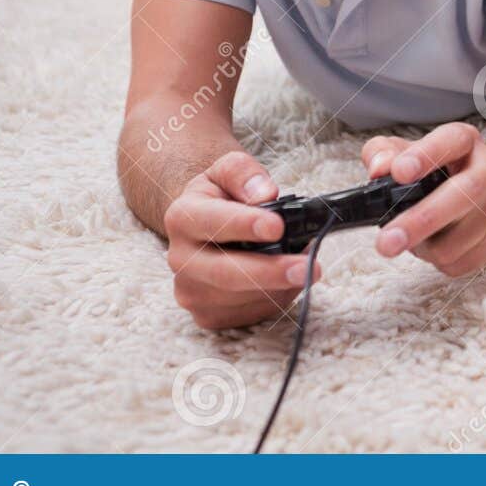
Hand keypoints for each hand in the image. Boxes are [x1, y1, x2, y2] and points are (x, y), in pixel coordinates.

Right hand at [163, 150, 319, 330]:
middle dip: (270, 272)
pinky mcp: (207, 315)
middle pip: (224, 273)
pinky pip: (249, 314)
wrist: (201, 226)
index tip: (277, 227)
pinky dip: (276, 299)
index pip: (212, 222)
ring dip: (280, 286)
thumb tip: (265, 194)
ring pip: (241, 298)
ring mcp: (191, 292)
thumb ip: (245, 174)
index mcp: (182, 217)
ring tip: (305, 266)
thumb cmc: (220, 196)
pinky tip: (287, 281)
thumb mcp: (228, 170)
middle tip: (306, 268)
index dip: (245, 225)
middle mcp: (180, 259)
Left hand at [360, 123, 485, 275]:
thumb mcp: (409, 152)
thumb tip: (379, 170)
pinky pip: (465, 263)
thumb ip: (384, 153)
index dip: (424, 156)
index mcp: (465, 141)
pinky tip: (439, 246)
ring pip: (459, 241)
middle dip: (420, 222)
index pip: (449, 141)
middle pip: (462, 195)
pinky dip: (442, 262)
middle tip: (387, 242)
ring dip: (426, 248)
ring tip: (416, 239)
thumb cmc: (443, 171)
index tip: (399, 173)